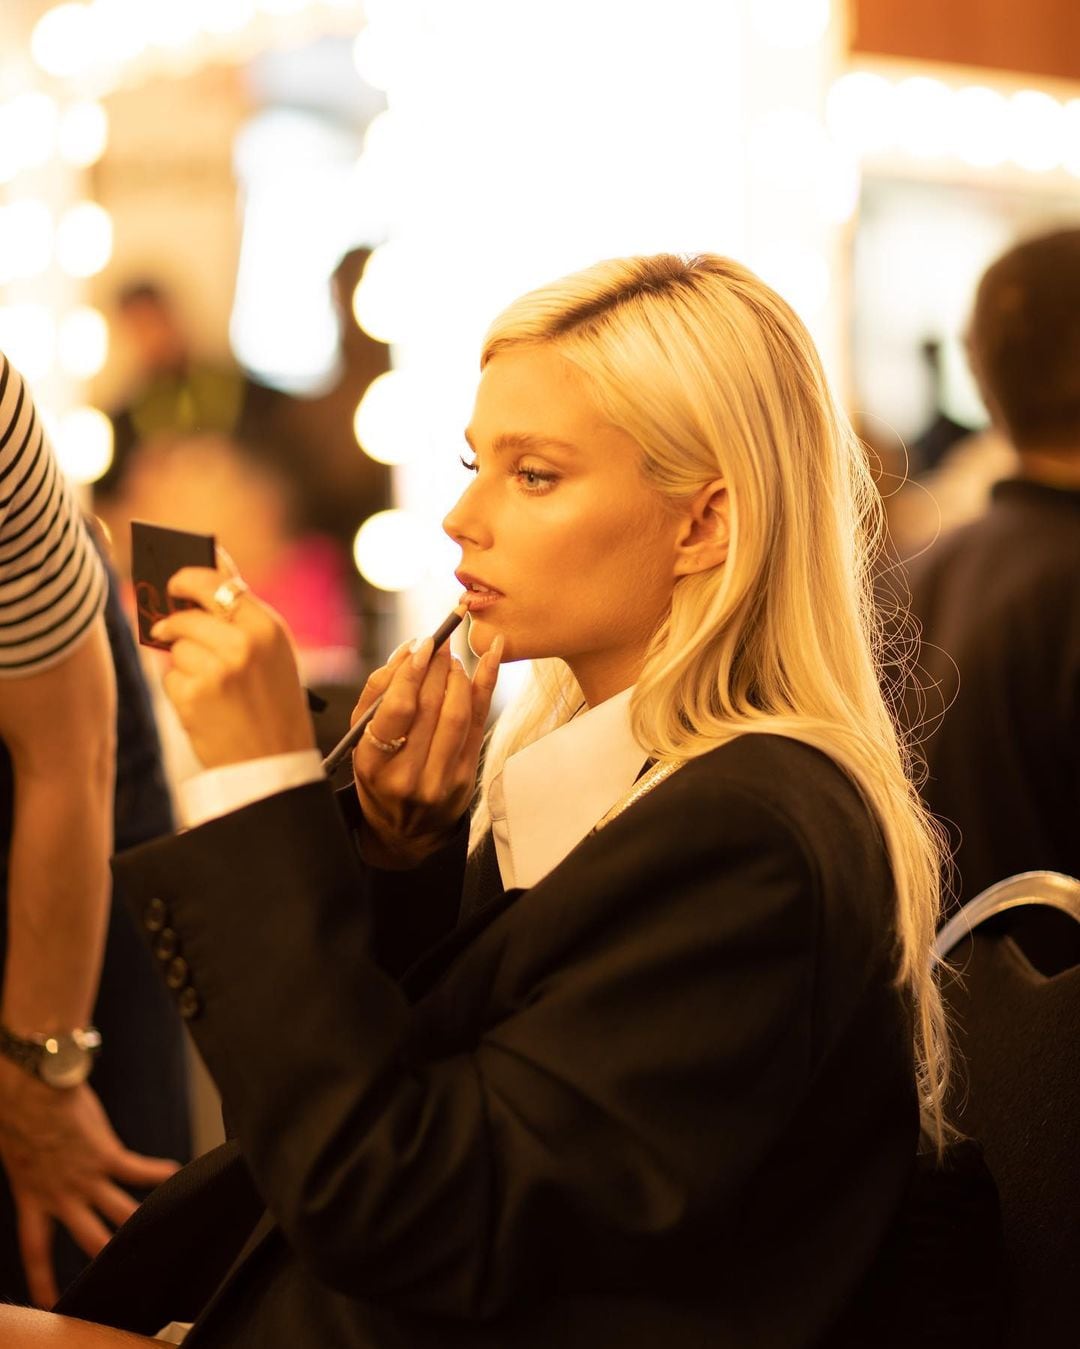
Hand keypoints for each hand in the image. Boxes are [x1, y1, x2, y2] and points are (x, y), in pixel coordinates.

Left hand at [0, 1065, 179, 1307]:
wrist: (31, 1088)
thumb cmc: (18, 1109)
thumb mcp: (15, 1152)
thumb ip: (32, 1168)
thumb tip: (38, 1166)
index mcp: (32, 1195)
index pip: (36, 1250)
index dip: (44, 1279)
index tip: (51, 1301)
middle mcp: (61, 1194)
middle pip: (90, 1239)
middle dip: (109, 1256)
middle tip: (125, 1271)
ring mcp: (86, 1176)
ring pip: (120, 1211)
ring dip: (141, 1220)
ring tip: (162, 1228)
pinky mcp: (106, 1153)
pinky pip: (139, 1169)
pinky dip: (159, 1172)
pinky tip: (177, 1172)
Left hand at [151, 566, 315, 768]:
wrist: (275, 761)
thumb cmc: (274, 704)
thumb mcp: (274, 653)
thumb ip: (244, 616)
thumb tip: (204, 577)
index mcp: (267, 627)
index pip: (218, 581)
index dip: (189, 577)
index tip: (175, 581)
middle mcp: (243, 642)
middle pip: (187, 614)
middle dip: (174, 622)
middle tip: (166, 627)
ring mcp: (216, 668)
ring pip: (177, 646)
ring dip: (183, 661)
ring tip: (210, 685)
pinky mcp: (193, 695)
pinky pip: (170, 676)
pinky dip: (180, 688)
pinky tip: (204, 704)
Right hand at [351, 632, 501, 866]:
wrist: (406, 830)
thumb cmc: (379, 774)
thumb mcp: (362, 740)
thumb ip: (378, 692)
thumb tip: (409, 650)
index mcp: (374, 764)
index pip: (398, 710)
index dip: (411, 672)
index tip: (421, 644)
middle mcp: (409, 776)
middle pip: (430, 707)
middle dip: (436, 667)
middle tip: (438, 643)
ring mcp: (442, 779)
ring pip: (457, 713)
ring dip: (458, 676)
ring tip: (451, 659)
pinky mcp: (467, 777)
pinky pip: (479, 721)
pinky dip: (486, 684)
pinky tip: (492, 654)